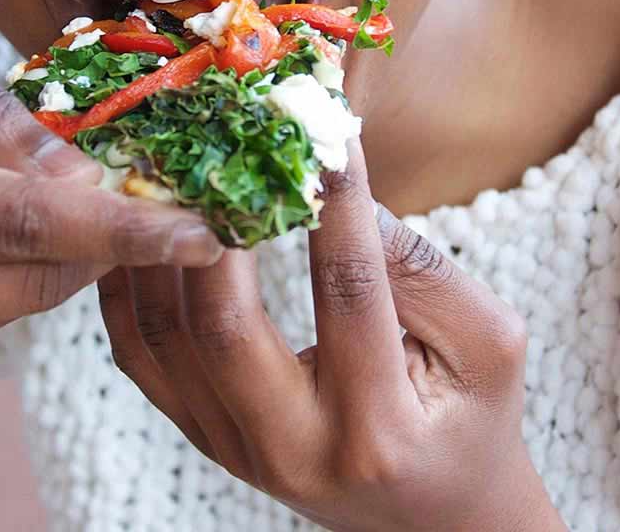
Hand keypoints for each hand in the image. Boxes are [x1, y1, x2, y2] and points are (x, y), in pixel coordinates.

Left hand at [98, 142, 563, 531]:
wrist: (435, 517)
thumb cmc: (471, 415)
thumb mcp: (487, 345)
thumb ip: (424, 270)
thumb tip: (338, 182)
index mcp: (378, 429)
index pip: (347, 294)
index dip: (335, 204)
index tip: (322, 126)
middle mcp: (294, 451)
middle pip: (224, 325)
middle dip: (215, 224)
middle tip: (220, 141)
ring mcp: (235, 451)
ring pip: (166, 337)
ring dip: (161, 244)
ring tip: (175, 167)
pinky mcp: (202, 438)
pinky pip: (140, 354)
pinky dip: (132, 283)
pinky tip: (147, 222)